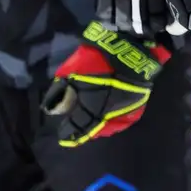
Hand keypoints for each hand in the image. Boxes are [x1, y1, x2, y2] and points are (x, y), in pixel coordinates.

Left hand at [41, 21, 171, 146]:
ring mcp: (126, 113)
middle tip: (76, 128)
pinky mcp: (137, 107)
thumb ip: (59, 93)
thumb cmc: (98, 61)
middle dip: (84, 129)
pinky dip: (113, 121)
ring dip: (99, 126)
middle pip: (94, 130)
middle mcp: (110, 118)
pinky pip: (123, 120)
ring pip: (110, 128)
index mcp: (92, 111)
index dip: (68, 133)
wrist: (132, 51)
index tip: (63, 138)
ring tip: (92, 123)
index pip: (77, 128)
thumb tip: (52, 108)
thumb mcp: (71, 74)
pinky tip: (108, 117)